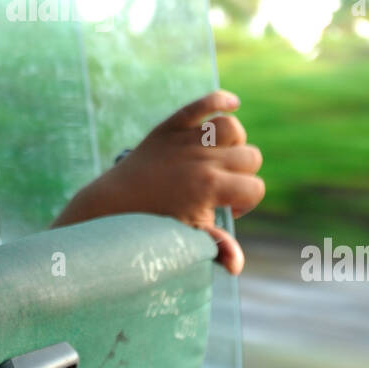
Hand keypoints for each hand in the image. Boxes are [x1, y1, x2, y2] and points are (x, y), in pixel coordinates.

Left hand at [54, 89, 263, 274]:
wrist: (113, 203)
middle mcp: (202, 160)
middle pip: (251, 157)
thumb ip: (216, 247)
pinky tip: (231, 104)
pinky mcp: (170, 126)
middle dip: (244, 174)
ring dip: (234, 142)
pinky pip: (202, 104)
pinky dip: (220, 99)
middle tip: (222, 186)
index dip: (246, 202)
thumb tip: (237, 267)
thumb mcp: (185, 237)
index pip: (255, 188)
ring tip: (221, 157)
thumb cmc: (152, 223)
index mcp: (210, 188)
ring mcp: (186, 140)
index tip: (227, 209)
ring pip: (232, 128)